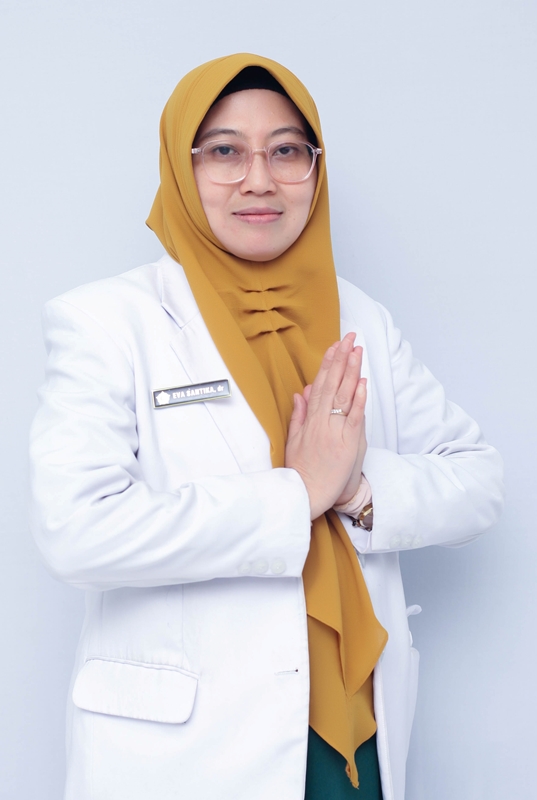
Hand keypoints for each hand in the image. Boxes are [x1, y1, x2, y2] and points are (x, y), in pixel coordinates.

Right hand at [285, 333, 367, 519]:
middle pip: (332, 385)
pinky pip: (353, 418)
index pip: (320, 385)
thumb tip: (301, 392)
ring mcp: (334, 432)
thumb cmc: (301, 470)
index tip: (334, 346)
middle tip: (349, 338)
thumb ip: (298, 415)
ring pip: (343, 396)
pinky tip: (361, 383)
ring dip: (351, 372)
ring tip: (357, 351)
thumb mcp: (293, 440)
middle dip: (341, 359)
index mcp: (309, 420)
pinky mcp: (347, 444)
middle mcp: (321, 422)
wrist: (306, 494)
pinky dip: (357, 400)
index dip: (328, 364)